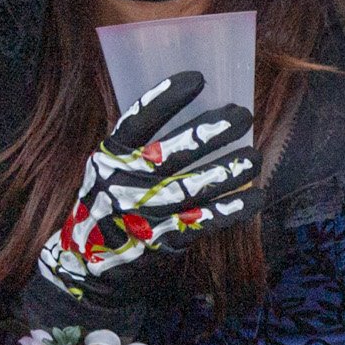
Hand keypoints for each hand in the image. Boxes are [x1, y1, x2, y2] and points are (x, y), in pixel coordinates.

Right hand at [24, 70, 256, 333]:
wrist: (89, 265)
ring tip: (255, 157)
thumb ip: (140, 146)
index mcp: (110, 157)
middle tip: (242, 114)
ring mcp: (141, 214)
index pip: (137, 121)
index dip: (166, 98)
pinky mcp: (160, 242)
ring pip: (192, 188)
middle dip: (210, 132)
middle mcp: (122, 183)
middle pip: (170, 153)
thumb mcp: (110, 169)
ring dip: (228, 171)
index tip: (198, 78)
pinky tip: (256, 197)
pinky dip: (231, 210)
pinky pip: (202, 223)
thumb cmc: (110, 203)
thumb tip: (195, 112)